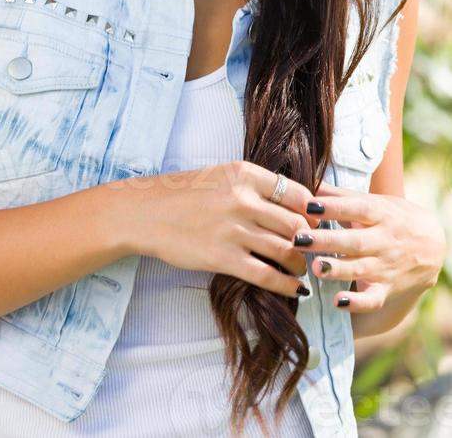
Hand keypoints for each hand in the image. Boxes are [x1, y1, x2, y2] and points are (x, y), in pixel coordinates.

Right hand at [126, 161, 323, 298]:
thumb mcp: (221, 176)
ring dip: (299, 264)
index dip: (312, 212)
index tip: (315, 222)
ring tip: (301, 269)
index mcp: (245, 174)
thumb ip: (254, 186)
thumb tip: (292, 204)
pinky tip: (294, 288)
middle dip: (310, 240)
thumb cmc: (183, 194)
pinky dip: (286, 284)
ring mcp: (234, 230)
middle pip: (296, 224)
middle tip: (313, 249)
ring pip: (285, 250)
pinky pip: (266, 274)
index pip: (297, 194)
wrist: (146, 213)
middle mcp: (243, 200)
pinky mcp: (223, 258)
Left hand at [292, 179, 446, 310]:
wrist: (434, 245)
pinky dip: (357, 303)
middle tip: (299, 239)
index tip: (309, 205)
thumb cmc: (394, 217)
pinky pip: (373, 299)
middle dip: (326, 241)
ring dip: (337, 269)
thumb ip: (343, 195)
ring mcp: (386, 267)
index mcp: (381, 214)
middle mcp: (384, 241)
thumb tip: (312, 184)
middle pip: (355, 241)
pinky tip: (338, 301)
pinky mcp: (387, 289)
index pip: (357, 209)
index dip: (334, 207)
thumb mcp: (376, 201)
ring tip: (315, 267)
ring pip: (361, 269)